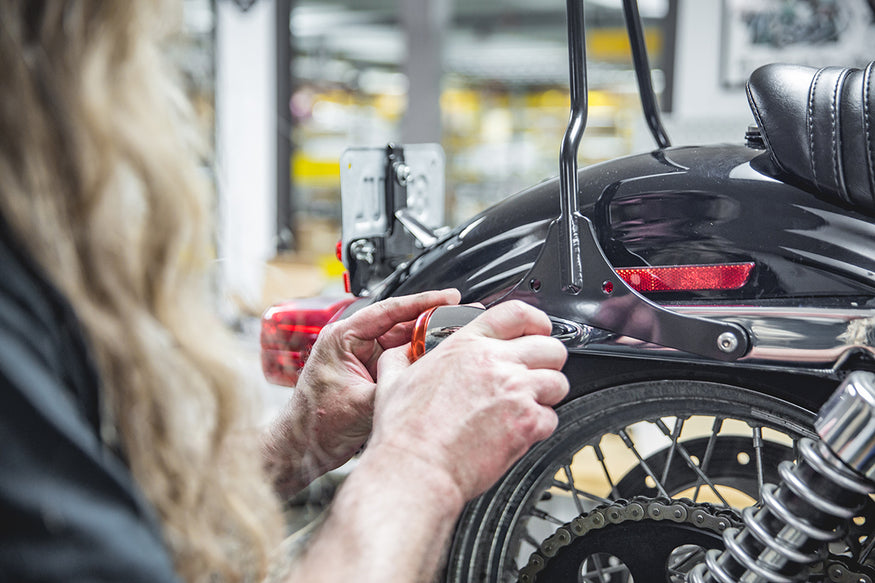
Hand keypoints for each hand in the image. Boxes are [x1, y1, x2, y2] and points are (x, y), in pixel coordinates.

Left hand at [263, 289, 460, 495]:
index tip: (450, 297)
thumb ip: (396, 385)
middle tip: (461, 319)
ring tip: (455, 343)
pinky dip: (416, 363)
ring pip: (403, 344)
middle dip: (431, 323)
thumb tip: (429, 374)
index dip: (424, 302)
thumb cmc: (314, 425)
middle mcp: (351, 342)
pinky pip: (399, 362)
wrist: (300, 450)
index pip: (389, 310)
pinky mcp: (368, 374)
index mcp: (342, 337)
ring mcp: (361, 358)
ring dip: (426, 345)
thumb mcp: (362, 404)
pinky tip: (436, 366)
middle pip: (401, 325)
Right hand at [368, 300, 568, 500]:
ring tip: (526, 405)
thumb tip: (401, 353)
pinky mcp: (527, 423)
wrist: (417, 468)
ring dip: (546, 394)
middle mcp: (495, 363)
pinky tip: (518, 431)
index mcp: (466, 346)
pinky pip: (551, 418)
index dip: (535, 320)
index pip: (517, 313)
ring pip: (559, 381)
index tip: (538, 330)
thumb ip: (401, 358)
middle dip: (547, 360)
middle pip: (550, 346)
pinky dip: (540, 425)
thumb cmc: (405, 432)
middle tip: (534, 373)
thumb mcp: (393, 380)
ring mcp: (515, 391)